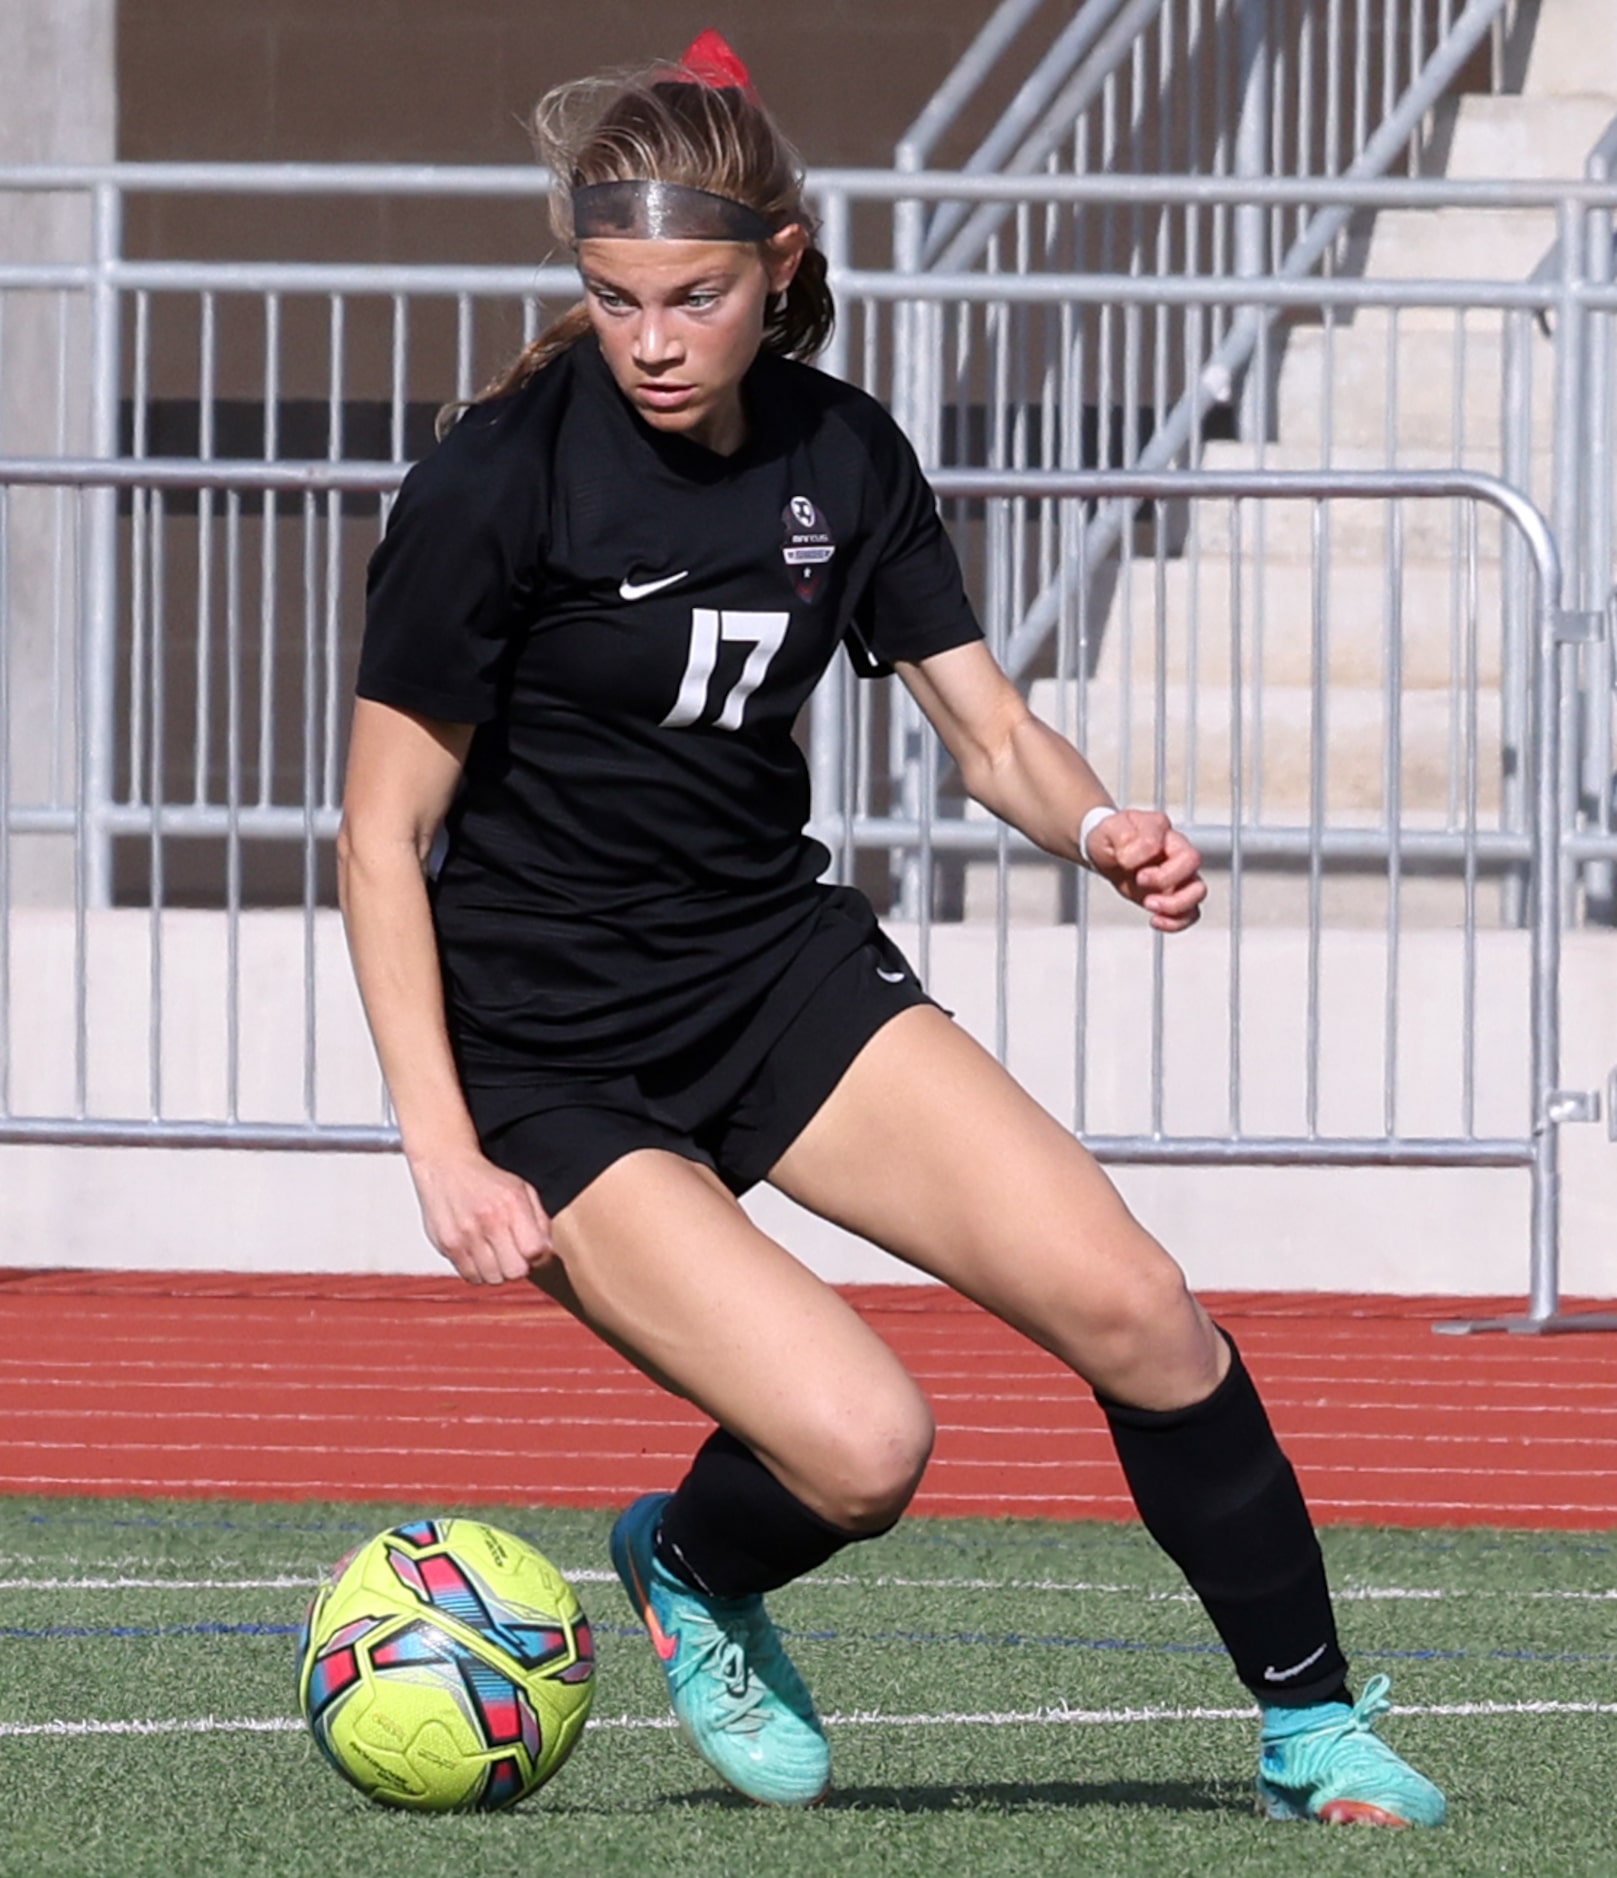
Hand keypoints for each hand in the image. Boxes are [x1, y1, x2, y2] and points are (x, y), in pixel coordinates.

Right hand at [407, 1147, 552, 1283]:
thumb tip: (546, 1252)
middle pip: (514, 1272)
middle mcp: (488, 1221)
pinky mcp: (447, 1245)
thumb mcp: (522, 1189)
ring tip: (494, 1254)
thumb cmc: (486, 1180)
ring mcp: (465, 1235)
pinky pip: (470, 1276)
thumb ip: (540, 1220)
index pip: (534, 1251)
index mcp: (511, 1204)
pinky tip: (478, 1255)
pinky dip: (478, 1271)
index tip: (531, 1250)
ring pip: (492, 1278)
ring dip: (497, 1272)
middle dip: (518, 1267)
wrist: (445, 1167)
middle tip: (513, 1255)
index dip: (537, 1256)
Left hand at [1085, 809, 1206, 931]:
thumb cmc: (1111, 836)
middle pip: (1196, 877)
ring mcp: (1177, 876)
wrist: (1106, 851)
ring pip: (1197, 895)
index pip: (1185, 855)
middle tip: (1141, 885)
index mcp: (1167, 837)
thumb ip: (1126, 837)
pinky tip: (1155, 920)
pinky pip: (1188, 914)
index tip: (1138, 874)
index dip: (1163, 872)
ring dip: (1176, 907)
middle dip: (1169, 887)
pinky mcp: (1171, 895)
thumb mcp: (1111, 828)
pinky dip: (1175, 923)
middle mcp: (1178, 856)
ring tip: (1150, 906)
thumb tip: (1144, 856)